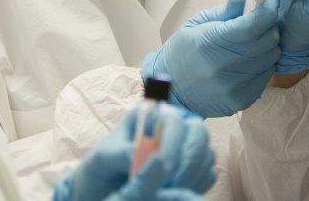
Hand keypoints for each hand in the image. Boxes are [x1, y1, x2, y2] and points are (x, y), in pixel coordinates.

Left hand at [53, 104, 215, 200]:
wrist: (102, 190)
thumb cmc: (100, 169)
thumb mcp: (102, 159)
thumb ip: (120, 153)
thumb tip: (141, 153)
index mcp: (148, 116)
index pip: (174, 119)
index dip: (173, 142)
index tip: (163, 167)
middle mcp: (170, 127)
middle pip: (198, 132)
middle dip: (189, 158)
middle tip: (171, 182)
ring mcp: (184, 147)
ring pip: (207, 153)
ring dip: (193, 174)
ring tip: (169, 190)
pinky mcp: (191, 168)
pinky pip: (208, 173)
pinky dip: (198, 183)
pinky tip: (176, 192)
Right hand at [141, 0, 279, 117]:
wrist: (172, 91)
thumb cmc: (183, 52)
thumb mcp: (196, 24)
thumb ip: (224, 11)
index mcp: (211, 42)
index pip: (253, 26)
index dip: (268, 10)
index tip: (271, 1)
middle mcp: (225, 66)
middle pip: (268, 41)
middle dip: (270, 26)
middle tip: (262, 21)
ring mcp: (235, 87)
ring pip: (271, 58)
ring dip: (268, 46)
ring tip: (254, 42)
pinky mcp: (242, 100)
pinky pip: (266, 76)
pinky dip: (264, 64)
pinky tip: (250, 60)